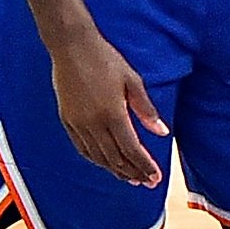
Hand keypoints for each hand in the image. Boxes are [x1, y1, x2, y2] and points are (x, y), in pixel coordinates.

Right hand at [48, 24, 166, 185]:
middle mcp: (94, 124)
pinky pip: (82, 148)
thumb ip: (146, 109)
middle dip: (134, 172)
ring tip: (130, 178)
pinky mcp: (67, 120)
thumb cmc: (105, 59)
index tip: (156, 177)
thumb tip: (162, 132)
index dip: (145, 166)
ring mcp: (78, 124)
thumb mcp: (132, 80)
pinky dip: (95, 160)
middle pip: (116, 158)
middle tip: (147, 182)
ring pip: (98, 157)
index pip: (132, 150)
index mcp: (113, 114)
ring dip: (116, 170)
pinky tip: (105, 164)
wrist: (71, 46)